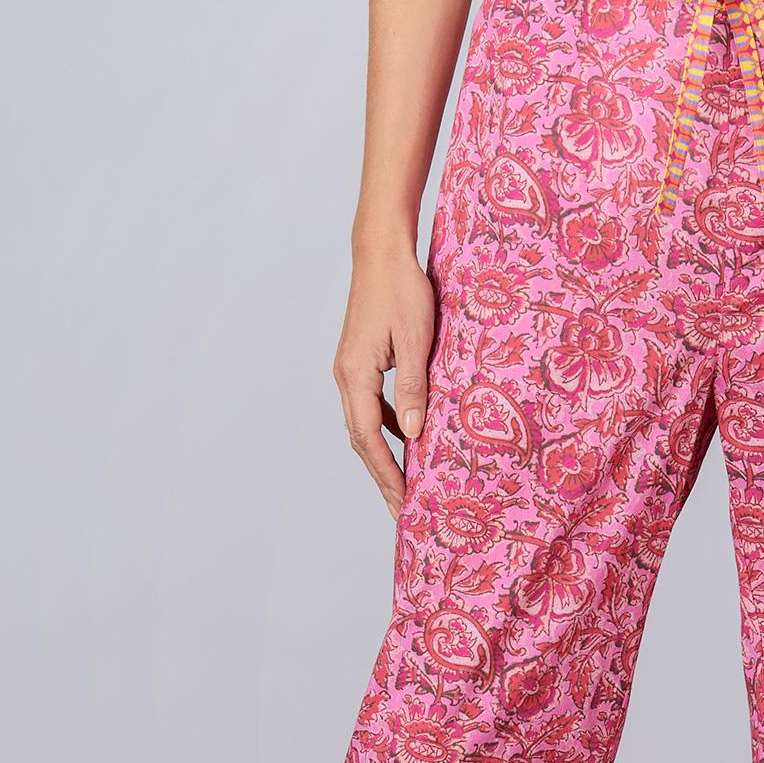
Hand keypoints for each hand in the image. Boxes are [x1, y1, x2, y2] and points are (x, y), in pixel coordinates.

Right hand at [333, 248, 435, 518]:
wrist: (382, 251)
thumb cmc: (403, 290)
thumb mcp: (417, 341)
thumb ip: (415, 389)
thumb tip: (414, 436)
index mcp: (355, 376)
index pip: (370, 440)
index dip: (387, 475)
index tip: (403, 504)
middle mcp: (346, 377)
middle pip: (362, 441)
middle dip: (383, 477)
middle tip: (403, 511)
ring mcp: (351, 370)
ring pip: (366, 426)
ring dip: (385, 457)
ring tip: (407, 486)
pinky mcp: (361, 362)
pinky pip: (373, 407)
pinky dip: (389, 430)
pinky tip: (409, 440)